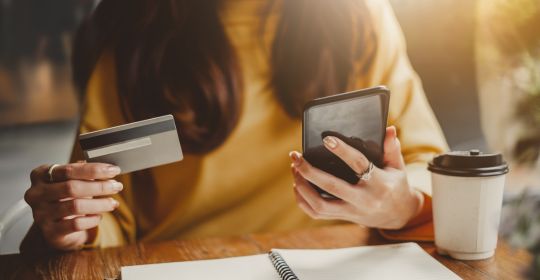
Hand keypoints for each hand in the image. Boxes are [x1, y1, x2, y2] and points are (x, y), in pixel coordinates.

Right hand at [24, 162, 122, 250]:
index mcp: (41, 175)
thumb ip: (85, 173)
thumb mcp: (72, 180)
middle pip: (71, 187)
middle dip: (99, 186)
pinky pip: (76, 224)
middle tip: (117, 186)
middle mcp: (36, 194)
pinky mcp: (50, 232)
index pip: (69, 170)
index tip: (113, 170)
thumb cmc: (66, 197)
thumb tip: (108, 169)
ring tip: (112, 202)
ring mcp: (41, 214)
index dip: (94, 170)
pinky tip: (99, 216)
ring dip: (100, 203)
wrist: (56, 225)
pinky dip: (92, 219)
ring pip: (76, 206)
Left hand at [290, 126, 422, 229]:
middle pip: (331, 186)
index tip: (326, 139)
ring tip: (295, 168)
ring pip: (320, 204)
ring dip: (302, 187)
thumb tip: (388, 129)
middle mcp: (364, 200)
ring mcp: (352, 211)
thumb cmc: (396, 185)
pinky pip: (317, 213)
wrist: (399, 215)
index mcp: (379, 183)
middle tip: (296, 156)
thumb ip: (392, 148)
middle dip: (309, 171)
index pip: (358, 164)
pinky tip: (297, 185)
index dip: (342, 151)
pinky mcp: (343, 218)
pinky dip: (303, 200)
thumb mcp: (398, 166)